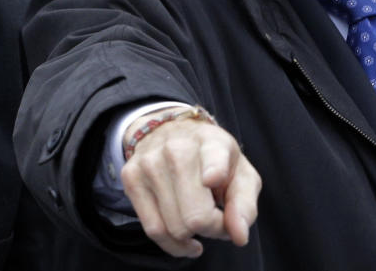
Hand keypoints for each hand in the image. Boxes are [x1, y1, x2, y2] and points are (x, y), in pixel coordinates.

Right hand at [120, 109, 260, 257]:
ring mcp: (149, 163)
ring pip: (174, 228)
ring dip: (192, 235)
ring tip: (199, 220)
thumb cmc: (214, 160)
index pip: (212, 160)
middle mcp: (176, 149)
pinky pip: (153, 230)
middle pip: (196, 217)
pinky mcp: (131, 178)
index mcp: (211, 143)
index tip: (212, 179)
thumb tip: (238, 236)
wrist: (171, 132)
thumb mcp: (240, 174)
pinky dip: (173, 244)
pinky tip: (185, 239)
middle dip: (212, 229)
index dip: (214, 172)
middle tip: (217, 219)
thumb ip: (244, 205)